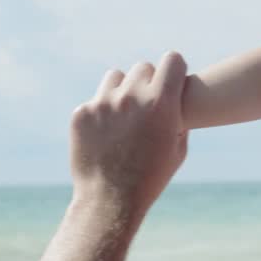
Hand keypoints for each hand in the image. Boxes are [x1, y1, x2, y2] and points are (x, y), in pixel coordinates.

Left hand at [69, 51, 189, 217]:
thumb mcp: (178, 148)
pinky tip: (106, 133)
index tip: (173, 79)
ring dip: (123, 90)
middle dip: (148, 82)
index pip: (172, 60)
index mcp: (161, 103)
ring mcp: (103, 103)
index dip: (175, 69)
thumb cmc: (151, 177)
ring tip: (125, 115)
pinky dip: (102, 112)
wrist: (110, 200)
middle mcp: (132, 96)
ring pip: (116, 77)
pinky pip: (95, 99)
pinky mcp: (82, 113)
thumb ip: (178, 116)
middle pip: (143, 68)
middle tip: (148, 103)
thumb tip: (175, 99)